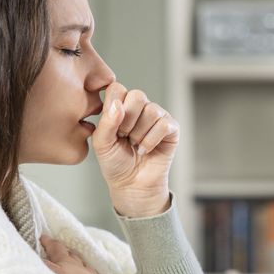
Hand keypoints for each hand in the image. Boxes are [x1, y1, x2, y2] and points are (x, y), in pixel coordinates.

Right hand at [40, 234, 123, 273]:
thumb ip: (43, 267)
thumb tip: (32, 258)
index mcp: (65, 262)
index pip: (55, 248)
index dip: (48, 243)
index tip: (43, 237)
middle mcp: (79, 266)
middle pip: (70, 255)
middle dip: (62, 250)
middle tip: (56, 247)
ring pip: (82, 264)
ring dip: (76, 261)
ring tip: (72, 260)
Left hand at [91, 82, 179, 217]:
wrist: (131, 185)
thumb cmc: (115, 163)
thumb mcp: (102, 143)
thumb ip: (106, 122)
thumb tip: (117, 104)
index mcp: (121, 106)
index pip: (117, 88)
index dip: (113, 106)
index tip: (111, 127)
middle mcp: (140, 108)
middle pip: (137, 95)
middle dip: (128, 120)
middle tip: (123, 136)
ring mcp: (157, 117)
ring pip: (152, 110)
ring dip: (139, 133)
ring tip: (135, 145)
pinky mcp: (171, 128)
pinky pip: (164, 124)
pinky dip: (151, 140)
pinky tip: (145, 149)